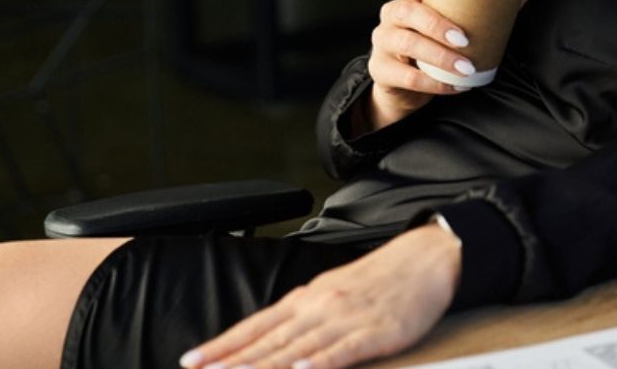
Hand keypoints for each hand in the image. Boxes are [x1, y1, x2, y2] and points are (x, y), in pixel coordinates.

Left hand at [180, 224, 460, 368]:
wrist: (425, 258)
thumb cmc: (378, 281)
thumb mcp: (331, 293)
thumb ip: (300, 316)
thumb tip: (266, 340)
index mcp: (305, 298)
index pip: (255, 326)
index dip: (223, 345)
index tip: (192, 360)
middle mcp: (318, 307)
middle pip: (268, 341)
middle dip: (232, 362)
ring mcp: (345, 319)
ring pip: (297, 348)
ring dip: (265, 366)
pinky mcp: (375, 331)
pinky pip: (343, 351)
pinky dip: (320, 362)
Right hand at [364, 0, 474, 130]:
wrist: (401, 88)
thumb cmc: (430, 50)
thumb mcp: (447, 29)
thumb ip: (477, 13)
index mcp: (408, 1)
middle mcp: (391, 18)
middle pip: (407, 12)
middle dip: (436, 24)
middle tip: (464, 39)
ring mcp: (383, 44)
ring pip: (408, 44)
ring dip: (440, 56)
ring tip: (467, 68)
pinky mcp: (381, 71)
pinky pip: (407, 77)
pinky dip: (434, 83)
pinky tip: (455, 87)